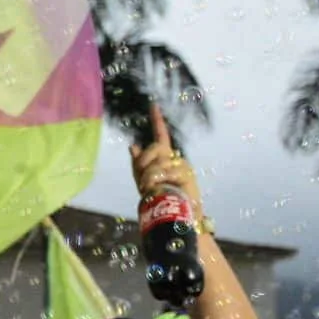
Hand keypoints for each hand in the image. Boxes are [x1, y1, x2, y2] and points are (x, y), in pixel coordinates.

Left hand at [129, 104, 203, 218]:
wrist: (175, 213)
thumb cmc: (159, 197)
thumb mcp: (143, 179)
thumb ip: (139, 163)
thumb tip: (132, 145)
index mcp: (164, 156)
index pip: (160, 135)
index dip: (156, 120)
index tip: (153, 105)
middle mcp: (174, 157)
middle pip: (155, 148)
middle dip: (143, 165)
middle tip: (143, 183)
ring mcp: (181, 165)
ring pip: (157, 162)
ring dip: (148, 179)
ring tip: (151, 190)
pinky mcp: (186, 174)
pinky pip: (165, 172)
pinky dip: (157, 182)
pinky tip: (159, 189)